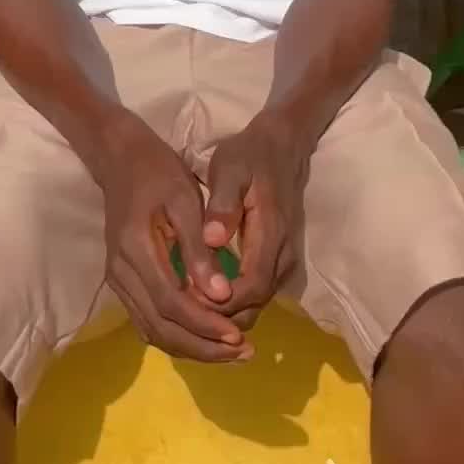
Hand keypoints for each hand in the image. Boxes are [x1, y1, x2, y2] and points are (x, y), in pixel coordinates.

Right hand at [98, 125, 251, 364]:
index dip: (205, 325)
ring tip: (231, 352)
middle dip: (203, 347)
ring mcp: (118, 280)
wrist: (121, 159)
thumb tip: (220, 296)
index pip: (171, 303)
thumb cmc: (158, 172)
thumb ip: (198, 249)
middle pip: (160, 327)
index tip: (238, 335)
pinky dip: (177, 335)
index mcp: (135, 249)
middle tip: (243, 353)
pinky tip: (206, 337)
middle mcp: (121, 273)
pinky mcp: (123, 282)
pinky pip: (148, 321)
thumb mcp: (185, 200)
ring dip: (192, 348)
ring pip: (153, 330)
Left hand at [203, 117, 308, 332]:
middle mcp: (283, 256)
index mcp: (271, 234)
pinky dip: (232, 304)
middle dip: (219, 316)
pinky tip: (203, 295)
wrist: (281, 147)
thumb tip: (211, 240)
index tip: (186, 300)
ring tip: (187, 306)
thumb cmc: (249, 156)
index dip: (221, 303)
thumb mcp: (230, 169)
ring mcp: (284, 261)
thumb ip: (223, 205)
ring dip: (224, 313)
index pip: (251, 288)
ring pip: (256, 304)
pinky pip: (257, 294)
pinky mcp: (278, 261)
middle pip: (254, 305)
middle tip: (180, 309)